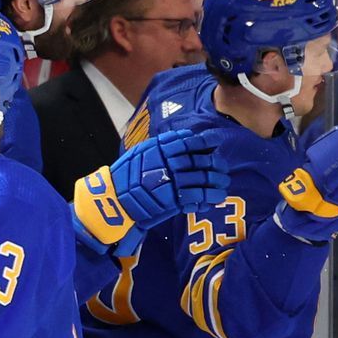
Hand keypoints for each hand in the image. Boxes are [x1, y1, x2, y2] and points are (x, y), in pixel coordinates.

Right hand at [73, 128, 228, 255]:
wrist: (114, 201)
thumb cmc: (125, 176)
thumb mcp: (140, 151)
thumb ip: (163, 143)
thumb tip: (186, 136)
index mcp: (163, 149)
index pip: (193, 142)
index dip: (207, 143)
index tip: (215, 145)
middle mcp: (171, 164)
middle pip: (203, 162)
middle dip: (217, 166)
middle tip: (223, 169)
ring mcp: (174, 183)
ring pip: (204, 180)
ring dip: (217, 184)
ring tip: (223, 186)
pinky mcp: (174, 201)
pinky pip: (198, 198)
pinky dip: (208, 199)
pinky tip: (213, 200)